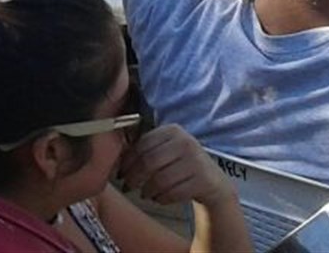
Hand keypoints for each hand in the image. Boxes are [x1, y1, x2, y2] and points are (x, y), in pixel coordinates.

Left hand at [117, 124, 235, 208]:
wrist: (214, 183)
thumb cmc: (181, 166)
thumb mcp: (166, 150)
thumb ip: (146, 149)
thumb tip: (115, 158)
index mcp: (172, 130)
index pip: (142, 144)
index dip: (127, 161)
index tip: (119, 173)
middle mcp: (186, 142)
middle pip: (149, 162)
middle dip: (134, 177)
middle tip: (127, 186)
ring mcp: (196, 161)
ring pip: (160, 179)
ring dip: (147, 190)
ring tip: (144, 194)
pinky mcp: (203, 180)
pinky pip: (174, 193)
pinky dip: (161, 198)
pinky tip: (158, 198)